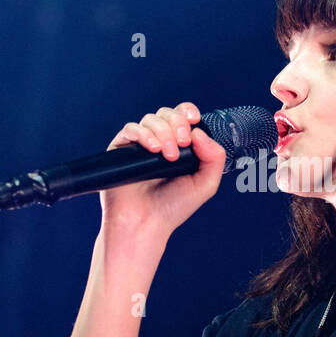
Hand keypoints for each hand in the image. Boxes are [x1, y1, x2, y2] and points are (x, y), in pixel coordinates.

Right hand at [99, 102, 227, 240]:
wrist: (145, 224)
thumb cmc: (172, 208)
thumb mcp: (205, 184)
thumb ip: (214, 158)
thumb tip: (200, 132)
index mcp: (178, 147)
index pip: (182, 117)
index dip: (187, 112)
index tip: (193, 120)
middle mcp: (159, 143)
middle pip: (167, 114)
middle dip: (177, 124)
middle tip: (182, 144)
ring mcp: (139, 145)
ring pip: (150, 119)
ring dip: (163, 132)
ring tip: (168, 155)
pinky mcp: (121, 149)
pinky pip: (130, 129)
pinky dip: (143, 134)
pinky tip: (153, 149)